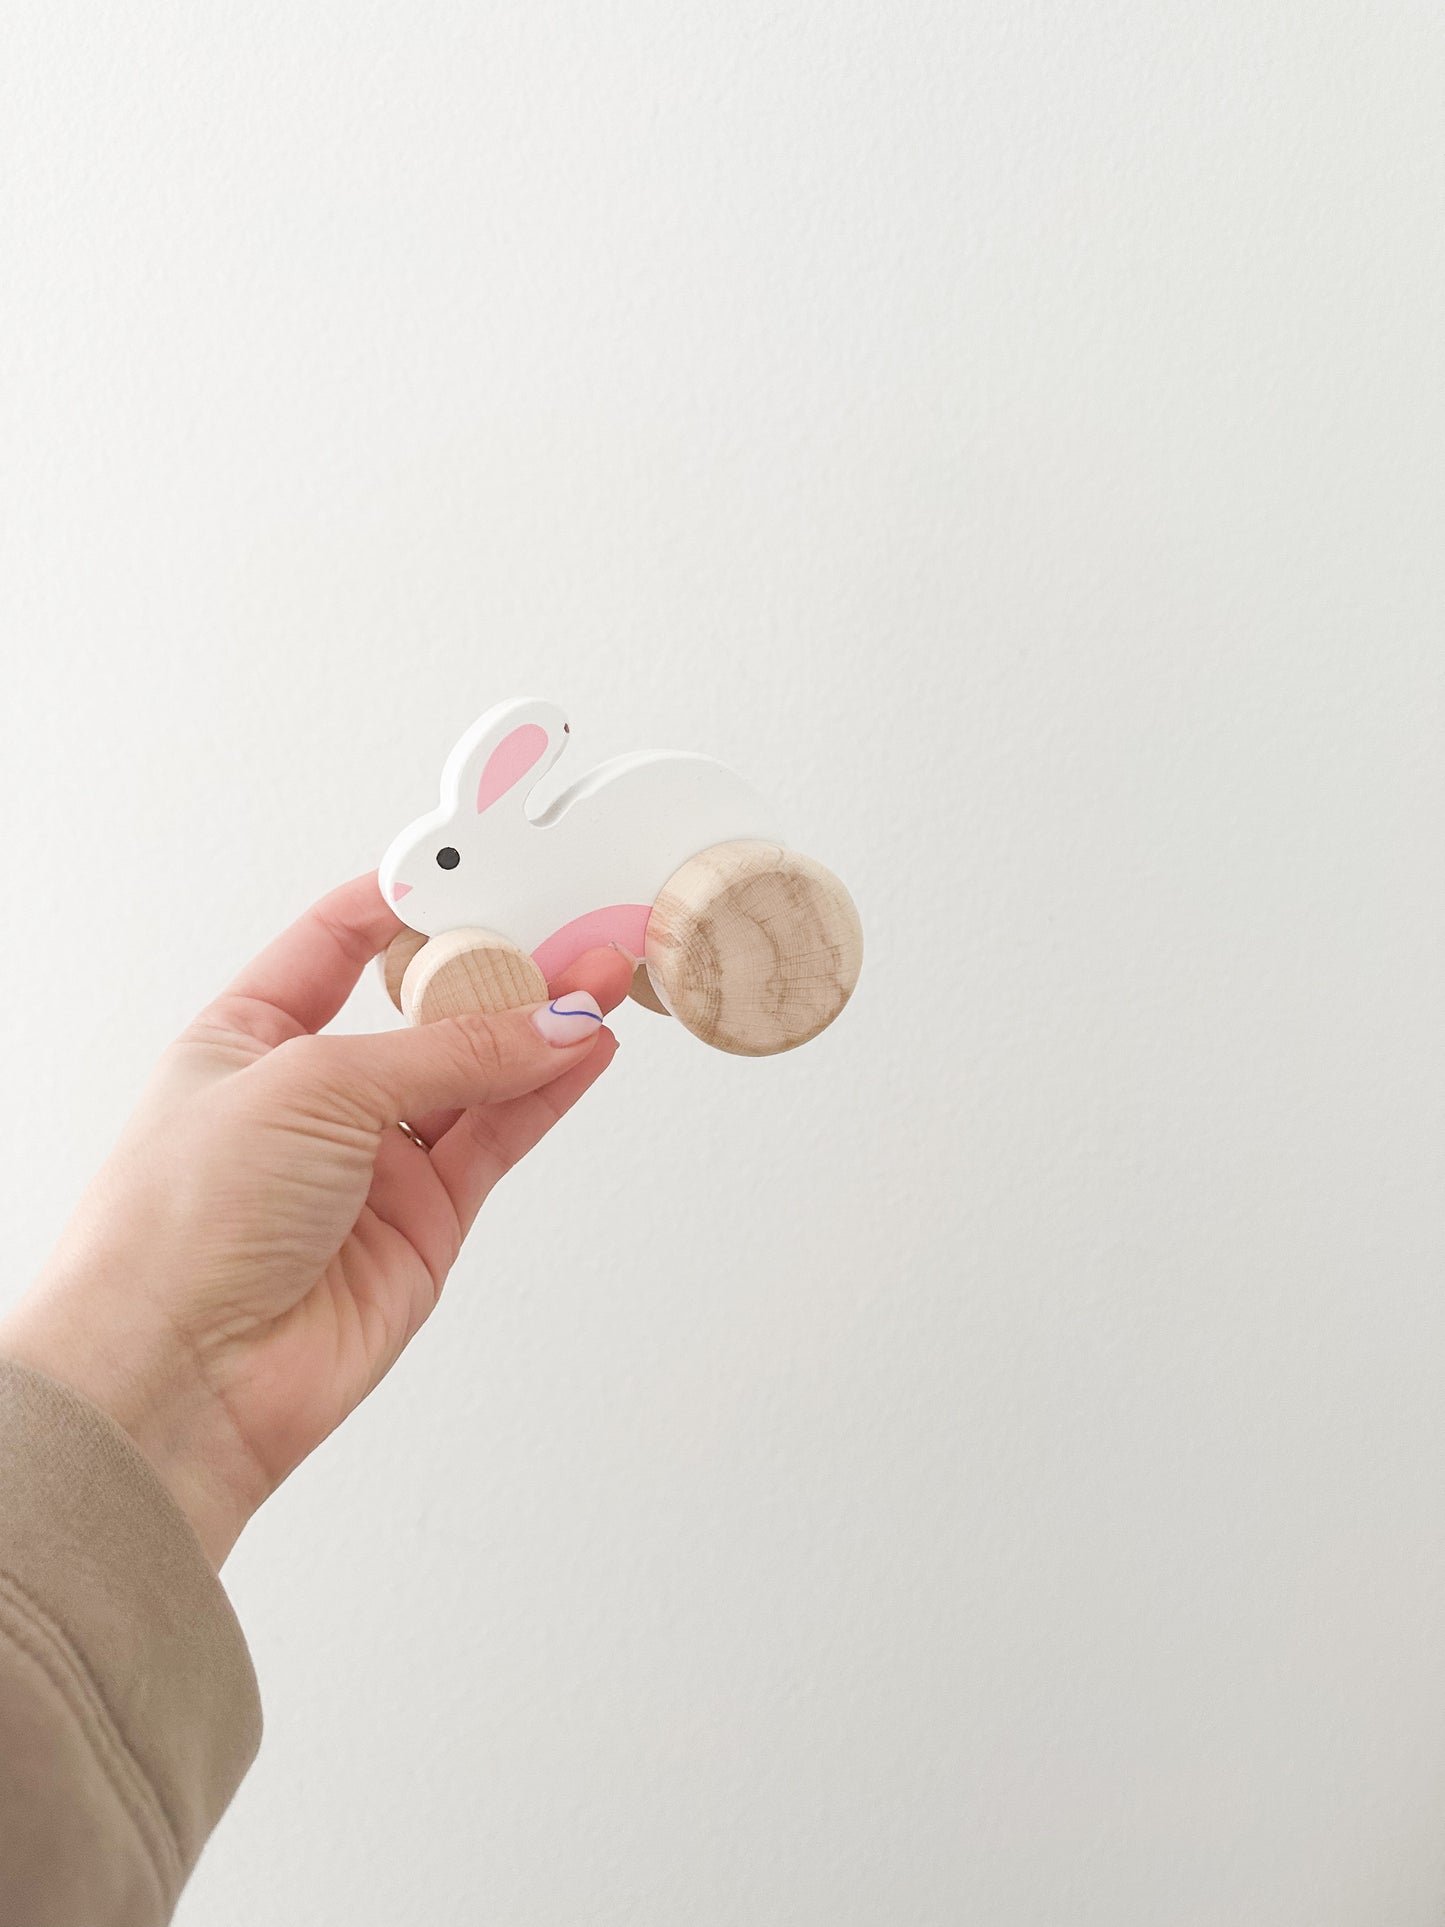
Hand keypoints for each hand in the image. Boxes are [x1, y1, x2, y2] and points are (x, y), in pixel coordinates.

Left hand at [0, 875, 631, 1568]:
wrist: (179, 1378)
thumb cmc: (179, 1225)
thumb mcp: (311, 1086)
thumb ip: (444, 1053)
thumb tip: (545, 1020)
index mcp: (250, 1037)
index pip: (338, 943)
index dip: (407, 902)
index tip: (477, 866)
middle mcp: (315, 1097)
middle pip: (427, 1008)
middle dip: (498, 966)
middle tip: (569, 924)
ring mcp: (373, 1163)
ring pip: (477, 1075)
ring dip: (542, 1026)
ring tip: (603, 976)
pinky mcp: (423, 1223)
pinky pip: (497, 1138)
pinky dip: (547, 1093)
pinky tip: (584, 1047)